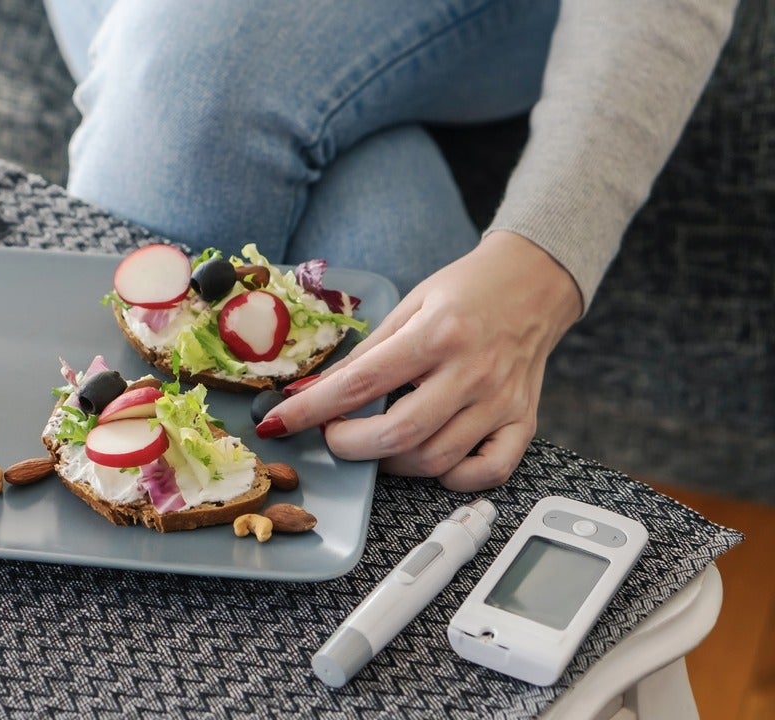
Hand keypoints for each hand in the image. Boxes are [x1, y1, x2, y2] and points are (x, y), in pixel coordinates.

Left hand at [260, 230, 582, 490]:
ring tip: (376, 443)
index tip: (278, 423)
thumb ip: (365, 355)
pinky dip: (453, 478)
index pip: (360, 383)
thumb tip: (313, 393)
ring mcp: (500, 401)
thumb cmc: (466, 291)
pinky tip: (430, 458)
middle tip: (334, 435)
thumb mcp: (408, 306)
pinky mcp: (524, 421)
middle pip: (398, 434)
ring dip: (391, 463)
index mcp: (436, 334)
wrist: (536, 281)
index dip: (311, 410)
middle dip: (348, 445)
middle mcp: (471, 372)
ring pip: (435, 460)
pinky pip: (487, 472)